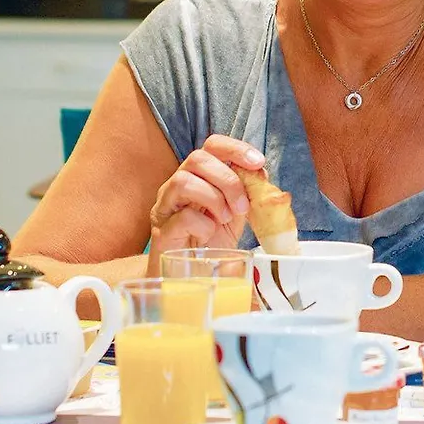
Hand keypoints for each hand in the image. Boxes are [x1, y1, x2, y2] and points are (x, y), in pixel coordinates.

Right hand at [147, 134, 263, 267]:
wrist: (191, 277)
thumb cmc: (212, 242)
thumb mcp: (237, 213)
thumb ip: (248, 193)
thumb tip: (262, 175)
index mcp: (199, 177)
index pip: (212, 145)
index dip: (235, 148)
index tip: (258, 162)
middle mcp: (178, 185)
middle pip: (197, 158)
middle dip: (227, 180)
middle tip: (242, 206)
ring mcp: (166, 206)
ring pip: (183, 181)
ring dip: (214, 199)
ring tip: (226, 219)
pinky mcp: (161, 231)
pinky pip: (182, 216)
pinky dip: (203, 224)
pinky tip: (209, 236)